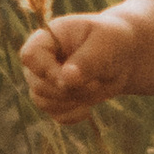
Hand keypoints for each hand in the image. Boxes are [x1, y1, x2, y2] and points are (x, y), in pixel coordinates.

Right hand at [21, 6, 140, 119]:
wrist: (123, 55)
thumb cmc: (113, 41)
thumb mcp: (105, 44)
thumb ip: (86, 60)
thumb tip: (66, 80)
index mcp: (48, 37)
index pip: (30, 56)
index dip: (46, 71)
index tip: (72, 76)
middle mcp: (41, 60)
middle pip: (37, 84)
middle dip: (69, 90)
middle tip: (96, 83)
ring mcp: (46, 81)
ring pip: (44, 102)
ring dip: (73, 102)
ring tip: (96, 88)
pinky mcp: (56, 99)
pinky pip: (57, 115)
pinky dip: (74, 115)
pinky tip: (88, 107)